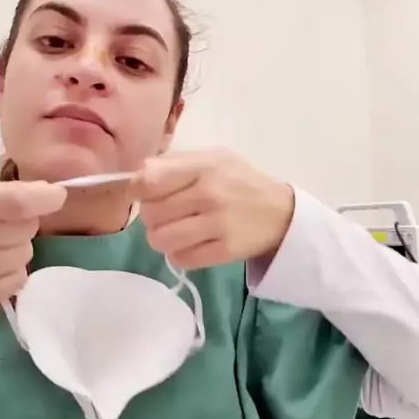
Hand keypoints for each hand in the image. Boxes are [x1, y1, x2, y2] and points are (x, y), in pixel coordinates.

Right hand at [0, 181, 66, 311]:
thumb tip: (45, 195)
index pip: (14, 202)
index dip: (41, 197)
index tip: (56, 195)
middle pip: (25, 229)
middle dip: (22, 221)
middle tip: (2, 220)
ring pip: (23, 255)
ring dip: (17, 246)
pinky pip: (13, 283)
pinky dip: (12, 272)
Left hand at [132, 150, 294, 269]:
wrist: (281, 212)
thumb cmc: (239, 181)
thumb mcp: (212, 158)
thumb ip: (174, 162)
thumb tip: (137, 176)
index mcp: (203, 167)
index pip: (148, 181)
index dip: (137, 191)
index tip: (143, 195)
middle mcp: (209, 194)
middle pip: (150, 214)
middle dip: (151, 216)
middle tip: (166, 214)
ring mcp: (217, 225)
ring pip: (161, 240)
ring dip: (161, 238)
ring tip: (175, 231)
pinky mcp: (224, 252)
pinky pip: (181, 259)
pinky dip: (179, 254)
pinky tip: (190, 244)